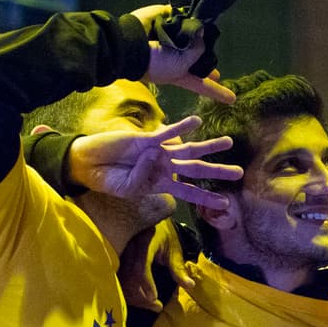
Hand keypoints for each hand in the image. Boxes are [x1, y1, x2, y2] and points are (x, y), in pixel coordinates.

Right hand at [67, 114, 243, 208]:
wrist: (88, 163)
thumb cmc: (107, 180)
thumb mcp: (126, 189)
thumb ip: (142, 177)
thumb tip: (155, 154)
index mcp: (161, 184)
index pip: (189, 193)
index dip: (207, 198)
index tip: (226, 205)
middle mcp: (164, 167)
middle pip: (197, 170)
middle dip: (217, 171)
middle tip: (239, 172)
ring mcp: (158, 152)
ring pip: (189, 149)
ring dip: (209, 146)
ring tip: (229, 142)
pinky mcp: (147, 139)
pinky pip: (168, 132)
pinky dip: (181, 127)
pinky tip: (197, 121)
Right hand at [118, 221, 195, 311]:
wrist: (148, 218)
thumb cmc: (163, 235)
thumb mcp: (174, 250)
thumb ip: (179, 268)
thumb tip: (190, 286)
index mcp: (144, 242)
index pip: (141, 266)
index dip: (146, 283)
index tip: (154, 298)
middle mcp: (127, 248)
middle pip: (128, 277)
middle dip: (140, 296)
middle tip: (156, 306)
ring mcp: (118, 253)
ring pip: (120, 280)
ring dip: (133, 297)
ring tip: (149, 303)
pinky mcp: (113, 259)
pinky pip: (116, 279)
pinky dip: (126, 292)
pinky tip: (138, 298)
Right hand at [128, 4, 236, 102]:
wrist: (130, 44)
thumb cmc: (154, 62)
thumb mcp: (180, 65)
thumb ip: (198, 52)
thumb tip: (202, 33)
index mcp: (181, 73)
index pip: (203, 85)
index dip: (217, 92)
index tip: (233, 99)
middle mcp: (178, 57)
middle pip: (200, 57)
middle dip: (208, 57)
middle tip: (218, 64)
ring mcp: (173, 39)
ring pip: (194, 33)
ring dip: (200, 30)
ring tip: (206, 25)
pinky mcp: (167, 20)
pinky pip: (183, 15)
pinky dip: (187, 14)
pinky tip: (194, 12)